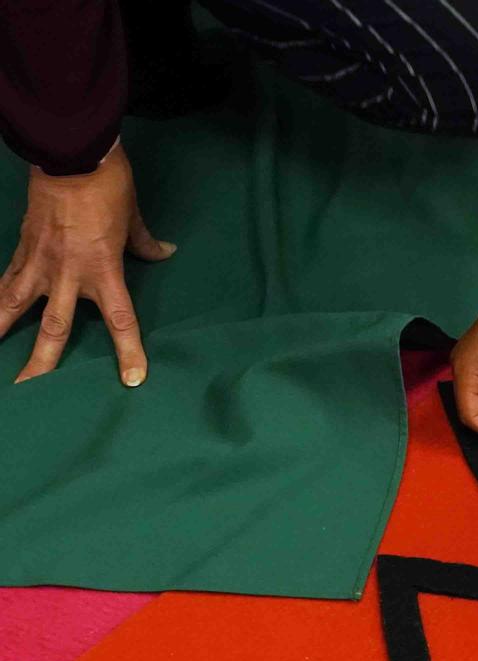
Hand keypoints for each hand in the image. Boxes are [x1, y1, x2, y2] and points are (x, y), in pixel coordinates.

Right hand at [2, 143, 173, 385]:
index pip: (121, 320)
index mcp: (104, 270)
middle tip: (30, 392)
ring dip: (1, 334)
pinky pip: (4, 281)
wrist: (70, 154)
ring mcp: (39, 263)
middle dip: (42, 363)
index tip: (132, 380)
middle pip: (55, 329)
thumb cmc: (108, 185)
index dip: (128, 351)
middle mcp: (68, 274)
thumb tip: (164, 253)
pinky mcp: (21, 248)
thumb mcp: (133, 217)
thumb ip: (144, 243)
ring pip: (15, 308)